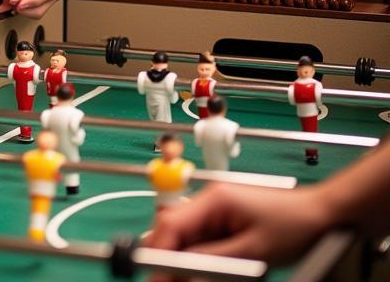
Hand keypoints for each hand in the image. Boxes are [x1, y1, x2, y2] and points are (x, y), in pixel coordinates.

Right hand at [146, 183, 331, 266]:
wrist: (322, 214)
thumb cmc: (293, 225)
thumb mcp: (252, 251)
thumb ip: (211, 260)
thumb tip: (178, 269)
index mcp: (213, 199)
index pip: (171, 223)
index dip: (157, 251)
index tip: (151, 276)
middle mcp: (209, 200)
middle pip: (173, 228)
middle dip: (167, 257)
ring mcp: (216, 209)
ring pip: (186, 237)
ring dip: (186, 260)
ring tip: (188, 279)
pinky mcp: (225, 219)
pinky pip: (202, 240)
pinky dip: (201, 258)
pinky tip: (208, 272)